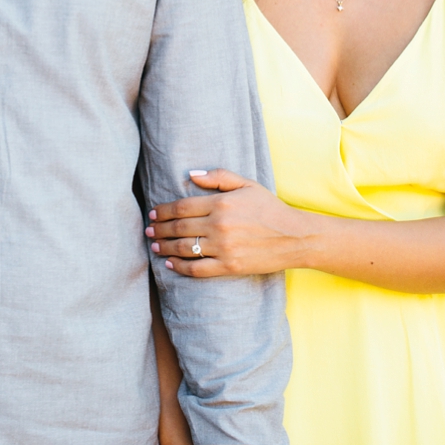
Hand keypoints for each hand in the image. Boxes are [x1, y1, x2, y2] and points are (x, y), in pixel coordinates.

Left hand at [148, 169, 314, 277]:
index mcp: (221, 204)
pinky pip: (198, 268)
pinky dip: (180, 267)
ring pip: (184, 248)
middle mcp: (220, 225)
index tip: (153, 213)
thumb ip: (218, 177)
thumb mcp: (247, 185)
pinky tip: (170, 263)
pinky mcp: (230, 266)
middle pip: (178, 228)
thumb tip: (191, 175)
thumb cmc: (270, 208)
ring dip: (164, 247)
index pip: (181, 207)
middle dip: (159, 229)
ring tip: (154, 246)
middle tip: (148, 230)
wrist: (296, 237)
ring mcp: (224, 248)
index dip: (163, 211)